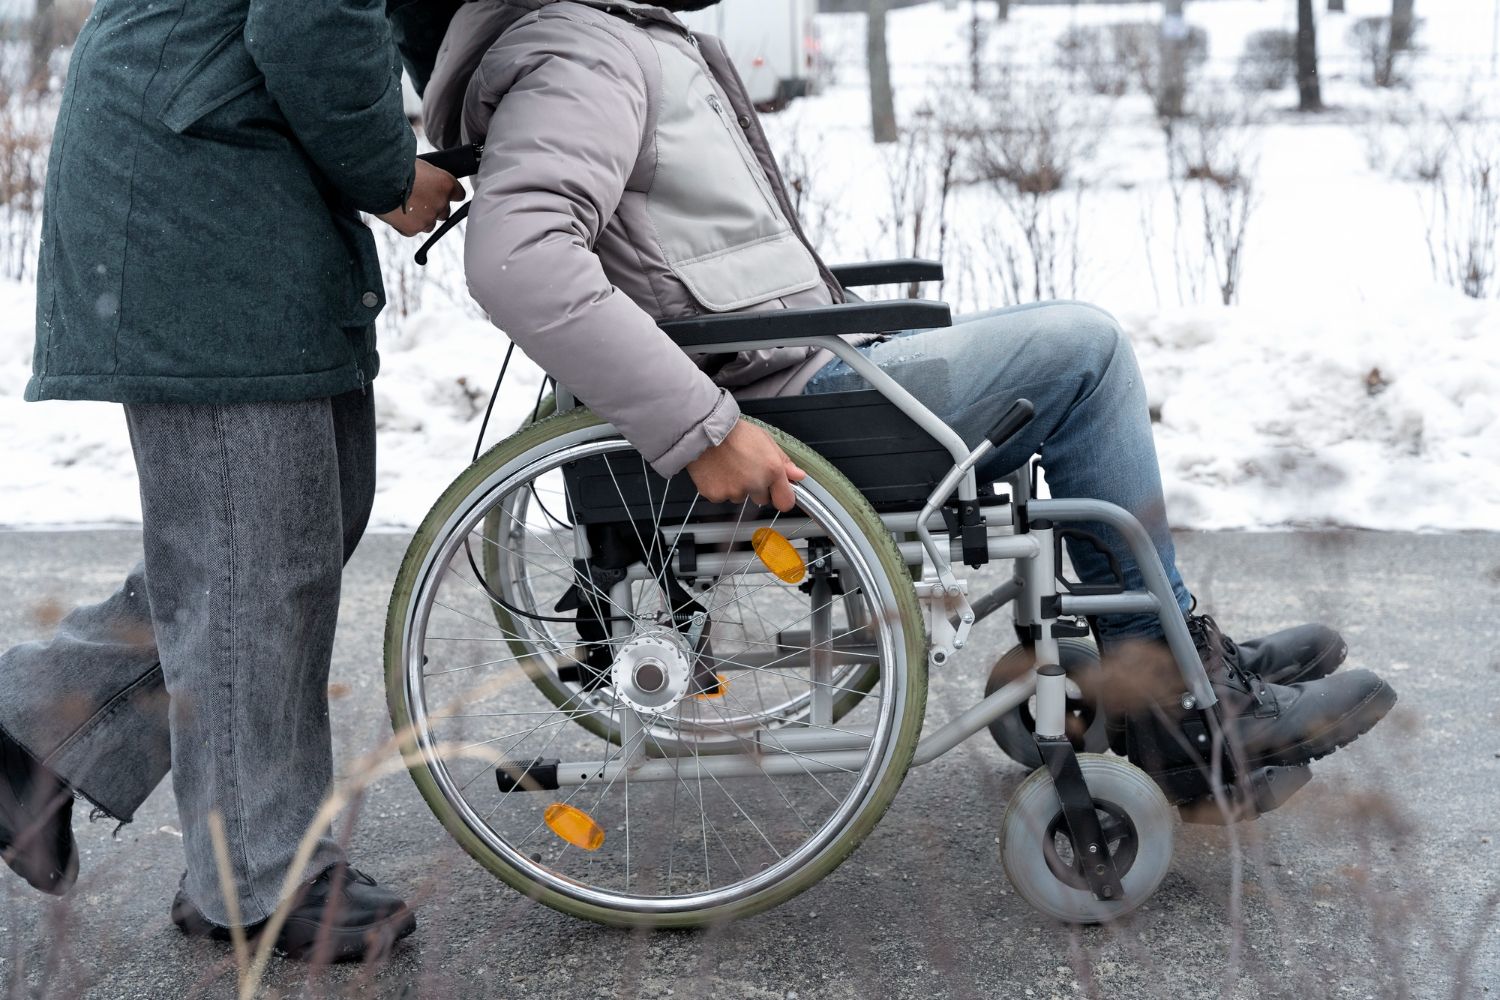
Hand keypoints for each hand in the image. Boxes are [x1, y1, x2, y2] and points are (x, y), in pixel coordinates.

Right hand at [377, 160, 465, 236]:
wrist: (377, 178)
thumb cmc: (396, 166)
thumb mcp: (420, 165)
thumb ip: (431, 178)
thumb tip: (430, 181)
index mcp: (445, 184)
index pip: (459, 194)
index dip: (450, 195)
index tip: (443, 194)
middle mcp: (441, 202)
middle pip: (445, 212)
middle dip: (434, 208)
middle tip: (419, 201)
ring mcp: (428, 217)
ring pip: (430, 224)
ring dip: (421, 218)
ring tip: (406, 207)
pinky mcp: (414, 228)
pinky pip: (413, 230)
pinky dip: (406, 225)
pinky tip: (396, 213)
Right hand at [686, 420, 805, 512]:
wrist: (703, 430)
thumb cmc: (733, 432)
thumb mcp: (765, 440)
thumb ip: (783, 461)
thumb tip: (798, 475)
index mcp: (771, 470)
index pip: (785, 502)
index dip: (782, 497)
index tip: (778, 492)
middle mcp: (755, 484)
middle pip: (762, 499)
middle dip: (756, 487)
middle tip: (745, 467)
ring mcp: (734, 492)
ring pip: (740, 497)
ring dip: (737, 486)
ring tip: (728, 465)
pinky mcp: (715, 495)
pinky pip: (721, 496)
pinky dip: (719, 487)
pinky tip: (717, 470)